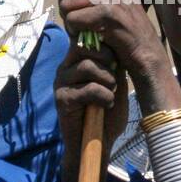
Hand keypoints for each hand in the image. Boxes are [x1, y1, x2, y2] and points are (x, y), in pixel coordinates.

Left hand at [36, 0, 171, 89]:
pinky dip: (76, 31)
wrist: (145, 52)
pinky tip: (88, 36)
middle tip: (77, 22)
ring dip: (70, 22)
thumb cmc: (121, 30)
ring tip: (85, 31)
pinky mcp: (109, 12)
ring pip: (67, 5)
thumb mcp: (106, 4)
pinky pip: (75, 19)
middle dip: (64, 7)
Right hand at [54, 42, 130, 181]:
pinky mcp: (61, 99)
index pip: (87, 38)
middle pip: (86, 47)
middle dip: (107, 62)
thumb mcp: (116, 83)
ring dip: (107, 81)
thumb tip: (118, 43)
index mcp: (77, 60)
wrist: (98, 143)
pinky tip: (105, 106)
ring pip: (88, 66)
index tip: (116, 64)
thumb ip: (114, 64)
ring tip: (110, 94)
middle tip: (113, 81)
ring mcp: (61, 82)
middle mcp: (66, 67)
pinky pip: (88, 88)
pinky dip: (104, 97)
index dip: (105, 47)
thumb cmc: (107, 113)